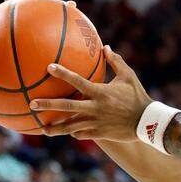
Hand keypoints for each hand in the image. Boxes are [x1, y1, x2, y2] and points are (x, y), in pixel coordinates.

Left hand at [29, 46, 152, 142]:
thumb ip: (115, 61)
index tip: (49, 67)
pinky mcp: (99, 134)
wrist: (148, 123)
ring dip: (55, 128)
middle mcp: (95, 108)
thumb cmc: (138, 96)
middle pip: (66, 106)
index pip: (77, 81)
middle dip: (48, 105)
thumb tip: (105, 47)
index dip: (63, 73)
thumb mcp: (128, 77)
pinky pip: (82, 134)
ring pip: (71, 126)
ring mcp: (96, 122)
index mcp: (100, 92)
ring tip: (42, 129)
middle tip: (32, 104)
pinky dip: (74, 133)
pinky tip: (68, 132)